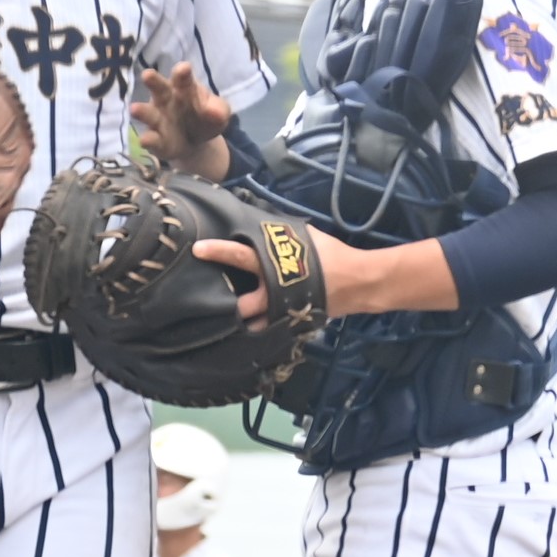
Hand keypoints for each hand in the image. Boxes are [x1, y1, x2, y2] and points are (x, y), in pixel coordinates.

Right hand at [131, 63, 230, 176]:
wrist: (196, 142)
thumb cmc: (204, 117)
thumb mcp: (219, 113)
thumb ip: (219, 110)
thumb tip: (215, 113)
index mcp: (184, 87)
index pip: (183, 78)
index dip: (182, 73)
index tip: (183, 68)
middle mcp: (166, 100)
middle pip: (159, 88)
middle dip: (153, 81)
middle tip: (147, 74)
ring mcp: (158, 120)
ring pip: (148, 113)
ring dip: (141, 111)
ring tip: (134, 109)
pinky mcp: (156, 140)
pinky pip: (151, 139)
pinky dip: (148, 140)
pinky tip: (145, 140)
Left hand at [195, 226, 455, 321]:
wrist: (359, 282)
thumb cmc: (331, 255)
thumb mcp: (304, 238)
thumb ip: (280, 236)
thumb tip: (262, 228)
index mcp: (273, 265)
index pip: (240, 256)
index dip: (218, 252)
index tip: (198, 249)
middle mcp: (274, 291)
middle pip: (241, 306)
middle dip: (226, 307)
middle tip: (209, 304)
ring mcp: (283, 311)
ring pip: (255, 324)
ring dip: (244, 323)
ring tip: (228, 322)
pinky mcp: (293, 323)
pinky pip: (272, 329)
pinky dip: (263, 328)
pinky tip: (254, 328)